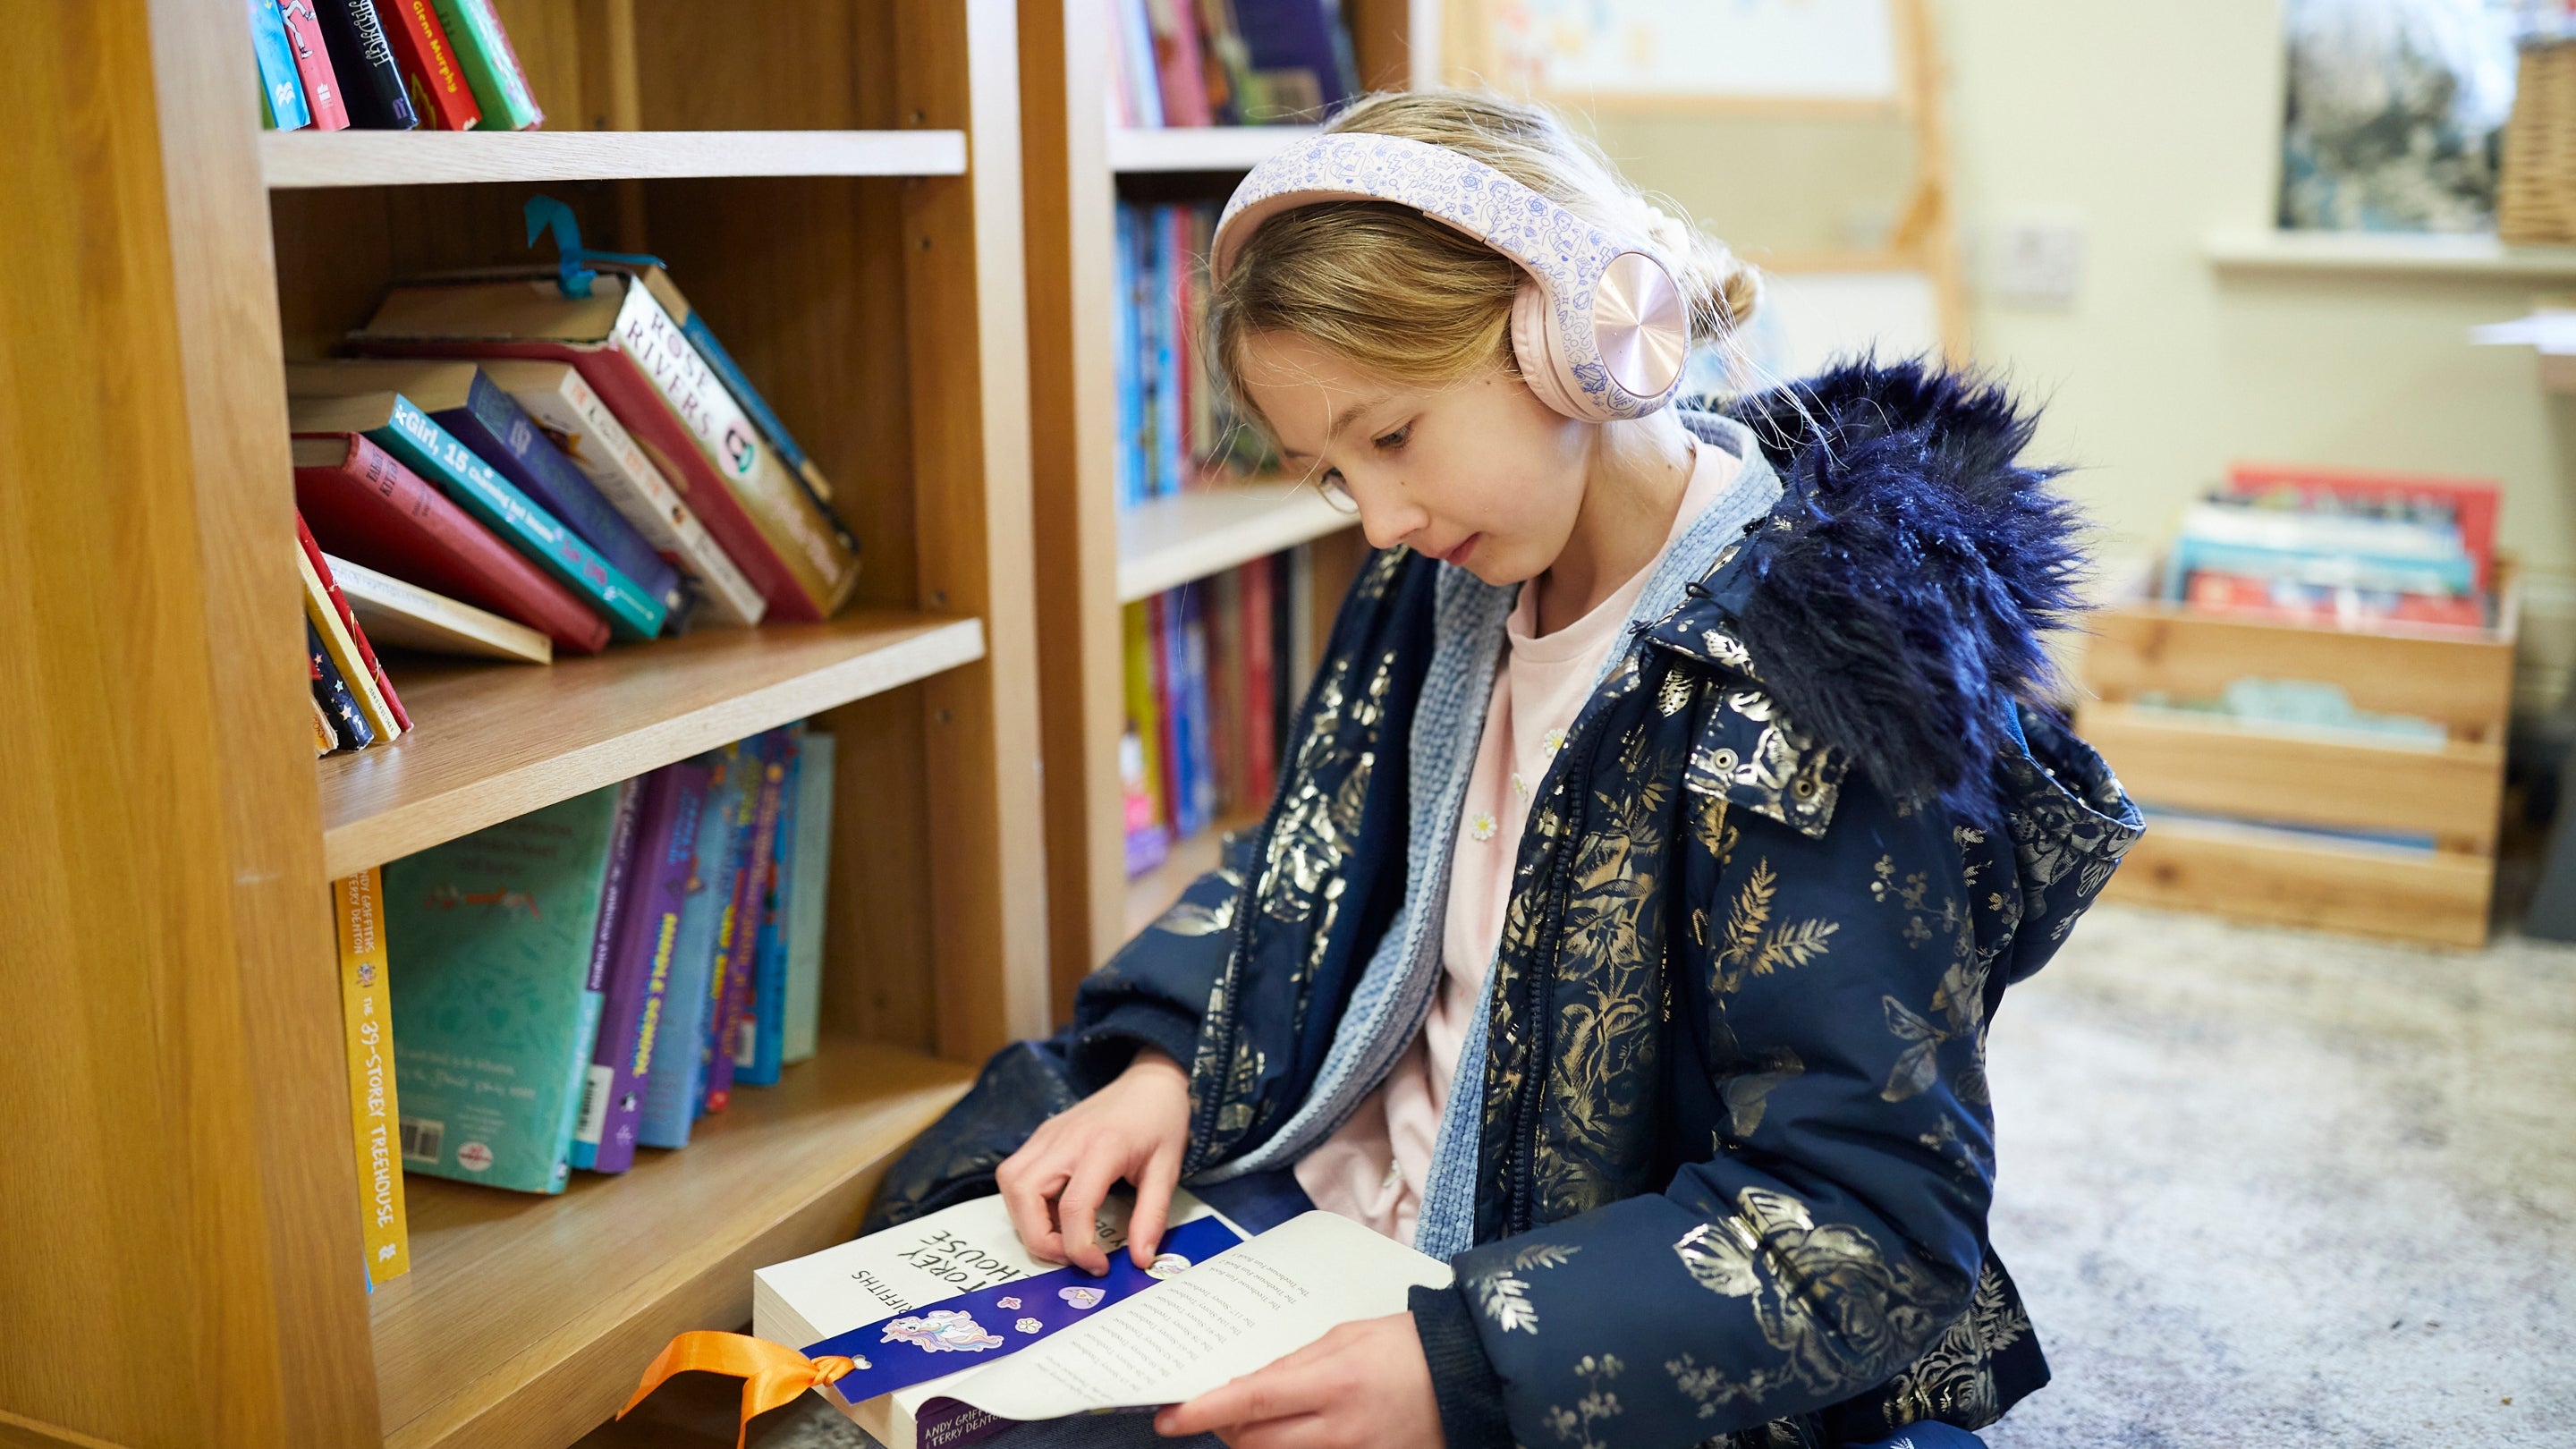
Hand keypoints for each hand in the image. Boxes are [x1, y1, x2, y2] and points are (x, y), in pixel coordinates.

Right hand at [995, 1047, 1190, 1273]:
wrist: (1150, 1081)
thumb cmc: (1161, 1123)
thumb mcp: (1167, 1171)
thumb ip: (1151, 1216)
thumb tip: (1140, 1260)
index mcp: (1102, 1146)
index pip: (1073, 1205)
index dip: (1079, 1247)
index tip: (1098, 1265)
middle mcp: (1065, 1138)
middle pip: (1023, 1192)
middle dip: (1038, 1237)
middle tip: (1068, 1256)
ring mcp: (1048, 1134)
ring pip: (1010, 1182)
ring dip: (1025, 1219)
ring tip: (1060, 1237)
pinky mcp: (1041, 1135)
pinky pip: (1015, 1173)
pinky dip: (1024, 1202)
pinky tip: (1053, 1213)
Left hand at [1153, 1314, 1442, 1448]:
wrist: (1470, 1373)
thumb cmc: (1408, 1345)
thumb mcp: (1344, 1338)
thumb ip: (1292, 1365)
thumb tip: (1246, 1386)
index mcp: (1333, 1382)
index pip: (1250, 1400)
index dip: (1203, 1412)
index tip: (1169, 1418)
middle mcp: (1341, 1428)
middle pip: (1255, 1444)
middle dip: (1227, 1431)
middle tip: (1221, 1413)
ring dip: (1259, 1444)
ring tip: (1263, 1421)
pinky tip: (1300, 1435)